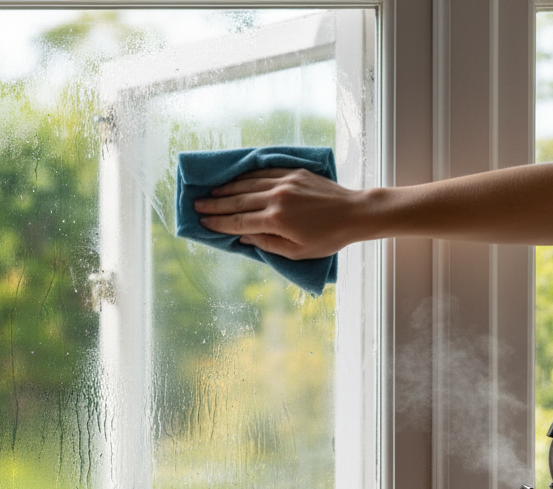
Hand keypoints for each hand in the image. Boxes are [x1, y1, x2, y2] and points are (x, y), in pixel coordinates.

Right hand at [193, 168, 365, 259]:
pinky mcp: (294, 172)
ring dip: (227, 188)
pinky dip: (247, 176)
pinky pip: (263, 173)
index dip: (218, 222)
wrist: (355, 213)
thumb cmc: (328, 238)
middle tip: (197, 204)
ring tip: (211, 191)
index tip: (203, 221)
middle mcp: (277, 198)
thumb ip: (266, 243)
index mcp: (277, 220)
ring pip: (248, 184)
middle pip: (238, 200)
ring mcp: (285, 182)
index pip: (239, 220)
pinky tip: (236, 179)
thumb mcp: (297, 251)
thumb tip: (242, 236)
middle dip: (215, 203)